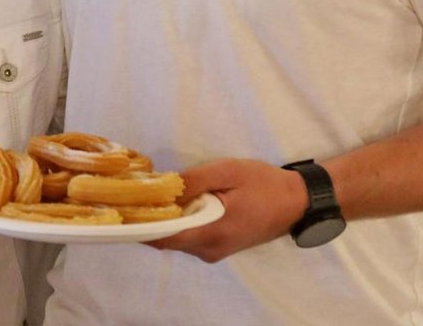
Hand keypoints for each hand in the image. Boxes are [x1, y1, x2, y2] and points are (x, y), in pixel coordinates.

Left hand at [148, 158, 306, 262]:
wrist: (296, 202)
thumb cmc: (263, 184)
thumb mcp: (228, 171)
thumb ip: (195, 181)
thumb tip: (164, 188)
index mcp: (212, 233)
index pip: (164, 238)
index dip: (141, 225)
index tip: (125, 208)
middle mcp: (210, 250)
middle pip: (168, 240)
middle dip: (150, 220)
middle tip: (136, 195)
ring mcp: (215, 251)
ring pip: (178, 240)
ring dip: (166, 221)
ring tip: (154, 195)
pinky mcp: (219, 247)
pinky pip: (190, 238)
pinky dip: (180, 224)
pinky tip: (177, 204)